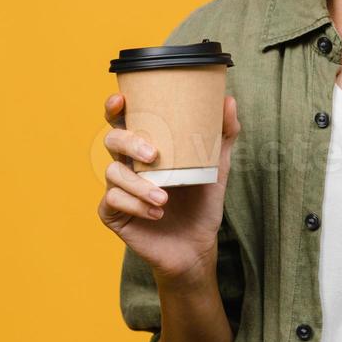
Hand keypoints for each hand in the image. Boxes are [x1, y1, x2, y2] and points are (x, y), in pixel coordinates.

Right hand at [95, 91, 241, 286]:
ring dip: (139, 184)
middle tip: (154, 155)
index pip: (124, 121)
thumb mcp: (217, 164)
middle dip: (129, 143)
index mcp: (147, 146)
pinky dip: (136, 206)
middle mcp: (127, 164)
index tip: (121, 99)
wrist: (197, 242)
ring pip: (113, 174)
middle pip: (112, 140)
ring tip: (164, 198)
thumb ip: (223, 133)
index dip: (115, 107)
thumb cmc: (202, 199)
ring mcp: (118, 188)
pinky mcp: (113, 213)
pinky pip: (113, 202)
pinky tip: (157, 213)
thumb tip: (229, 100)